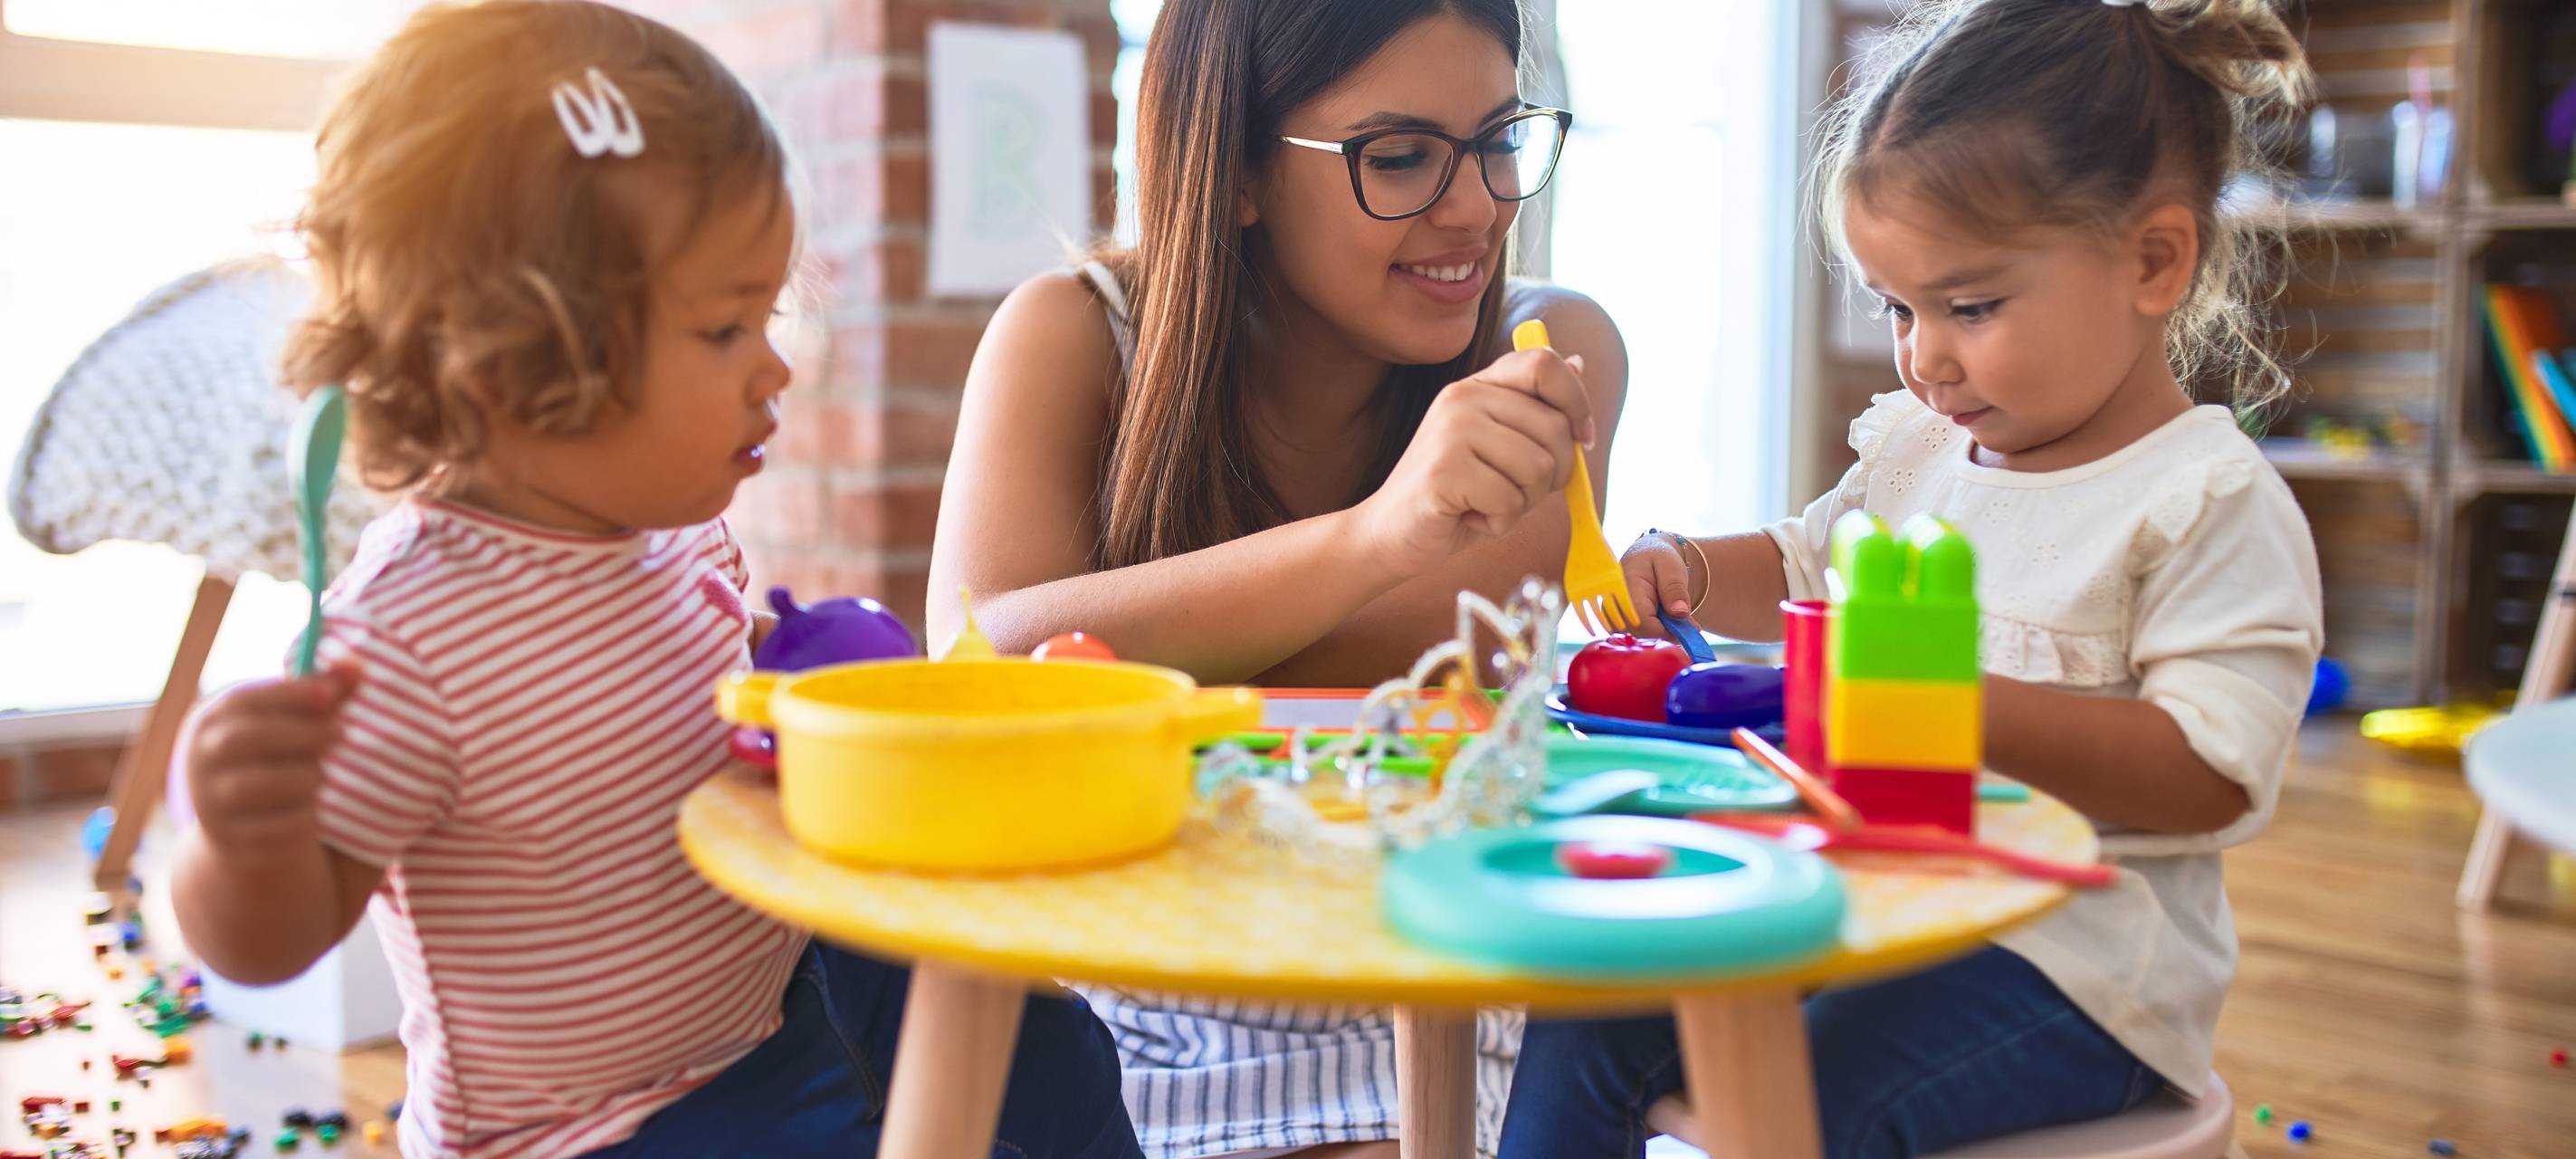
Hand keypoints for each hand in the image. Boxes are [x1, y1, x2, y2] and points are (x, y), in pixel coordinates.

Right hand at [180, 665, 359, 855]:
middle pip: (246, 738)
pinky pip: (275, 827)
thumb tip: (357, 666)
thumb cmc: (278, 758)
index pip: (243, 700)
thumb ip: (325, 695)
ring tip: (319, 774)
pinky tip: (308, 808)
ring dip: (305, 776)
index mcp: (212, 722)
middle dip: (302, 733)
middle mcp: (200, 760)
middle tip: (341, 731)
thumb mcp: (295, 724)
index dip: (289, 694)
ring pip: (259, 785)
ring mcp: (210, 802)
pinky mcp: (230, 840)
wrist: (247, 828)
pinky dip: (303, 816)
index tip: (331, 693)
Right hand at [1350, 347, 1596, 578]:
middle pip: (1555, 427)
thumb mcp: (1502, 445)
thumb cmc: (1455, 494)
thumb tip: (1578, 362)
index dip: (1578, 402)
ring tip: (1486, 503)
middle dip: (1552, 475)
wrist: (1390, 532)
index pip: (1544, 365)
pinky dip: (1499, 522)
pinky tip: (1470, 517)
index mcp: (1479, 385)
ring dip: (1523, 502)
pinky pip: (1509, 500)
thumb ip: (1536, 407)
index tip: (1583, 439)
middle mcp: (1463, 397)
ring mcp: (1451, 430)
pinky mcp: (1445, 469)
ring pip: (1538, 468)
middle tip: (1513, 490)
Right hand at [1621, 532, 1695, 635]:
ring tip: (1671, 614)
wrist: (1647, 556)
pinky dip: (1656, 633)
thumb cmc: (1659, 559)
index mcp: (1626, 588)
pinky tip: (1663, 620)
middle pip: (1639, 635)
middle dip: (1665, 633)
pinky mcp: (1619, 624)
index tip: (1687, 628)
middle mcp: (1614, 605)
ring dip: (1661, 633)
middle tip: (1684, 621)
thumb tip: (1680, 613)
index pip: (1642, 622)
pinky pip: (1638, 637)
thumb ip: (1675, 589)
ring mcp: (1614, 616)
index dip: (1666, 630)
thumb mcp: (1672, 567)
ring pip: (1639, 639)